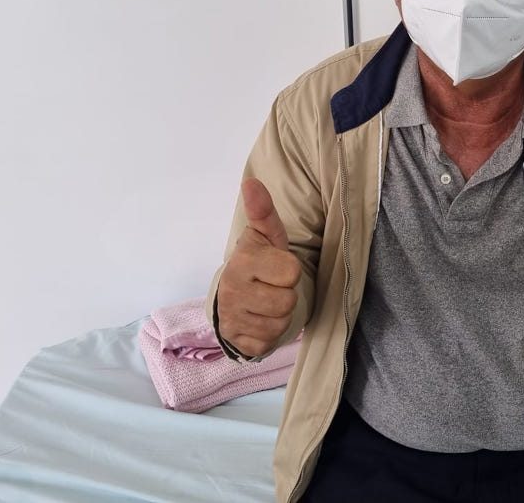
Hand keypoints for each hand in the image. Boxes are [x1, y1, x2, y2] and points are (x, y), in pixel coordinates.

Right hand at [216, 178, 301, 357]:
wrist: (234, 296)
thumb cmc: (259, 262)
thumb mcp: (266, 236)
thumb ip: (263, 211)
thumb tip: (251, 181)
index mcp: (242, 260)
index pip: (291, 272)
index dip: (289, 271)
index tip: (275, 267)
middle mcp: (231, 289)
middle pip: (287, 301)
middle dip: (285, 295)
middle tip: (272, 287)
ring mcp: (231, 317)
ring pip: (280, 324)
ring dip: (279, 315)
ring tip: (266, 302)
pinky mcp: (235, 340)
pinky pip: (268, 343)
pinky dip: (268, 334)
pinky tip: (258, 320)